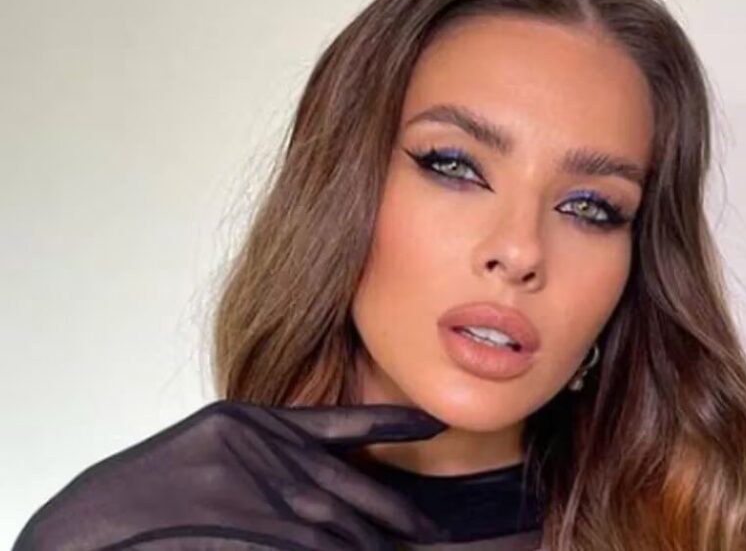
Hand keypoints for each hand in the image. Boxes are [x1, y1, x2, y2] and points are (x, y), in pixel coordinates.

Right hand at [14, 401, 449, 549]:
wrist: (99, 519)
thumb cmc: (156, 482)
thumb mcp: (218, 443)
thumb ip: (272, 453)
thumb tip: (330, 486)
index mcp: (255, 419)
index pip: (340, 420)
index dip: (391, 421)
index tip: (434, 423)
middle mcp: (261, 448)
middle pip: (347, 488)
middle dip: (394, 514)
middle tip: (430, 531)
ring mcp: (252, 487)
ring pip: (334, 525)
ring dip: (369, 544)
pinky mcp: (245, 522)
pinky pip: (306, 546)